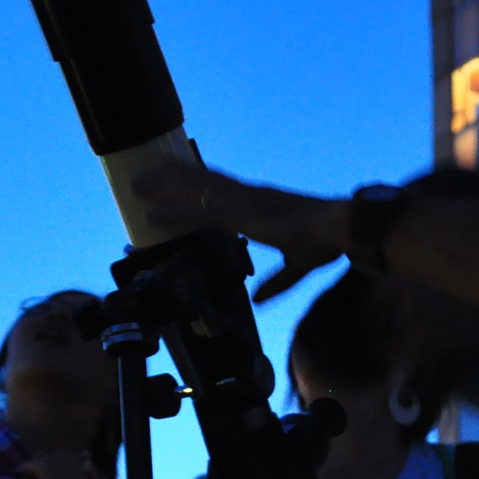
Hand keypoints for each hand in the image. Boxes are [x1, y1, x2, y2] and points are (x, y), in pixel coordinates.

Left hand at [134, 163, 351, 301]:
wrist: (341, 227)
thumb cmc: (326, 241)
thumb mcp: (297, 267)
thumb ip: (277, 281)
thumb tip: (260, 297)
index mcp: (259, 207)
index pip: (218, 200)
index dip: (192, 197)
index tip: (170, 194)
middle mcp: (248, 198)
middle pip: (200, 187)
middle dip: (170, 183)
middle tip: (140, 180)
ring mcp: (244, 199)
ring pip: (196, 188)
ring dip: (166, 184)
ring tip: (138, 182)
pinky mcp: (244, 208)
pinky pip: (204, 201)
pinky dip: (179, 198)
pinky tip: (161, 196)